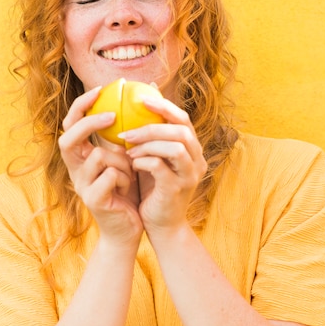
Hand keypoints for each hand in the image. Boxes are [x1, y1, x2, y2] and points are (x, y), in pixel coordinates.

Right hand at [58, 87, 142, 243]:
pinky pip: (109, 175)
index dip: (81, 106)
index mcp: (81, 158)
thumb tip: (136, 106)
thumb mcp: (126, 161)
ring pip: (98, 155)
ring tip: (131, 174)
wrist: (128, 230)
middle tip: (112, 115)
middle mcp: (75, 170)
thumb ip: (123, 140)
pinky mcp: (92, 200)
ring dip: (121, 161)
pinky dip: (124, 178)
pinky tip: (127, 190)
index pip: (71, 125)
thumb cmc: (128, 193)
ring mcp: (81, 186)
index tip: (100, 90)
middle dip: (90, 123)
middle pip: (68, 138)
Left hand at [123, 96, 206, 234]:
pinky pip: (161, 167)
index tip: (141, 99)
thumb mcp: (152, 160)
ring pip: (176, 147)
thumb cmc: (154, 190)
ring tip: (128, 147)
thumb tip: (136, 108)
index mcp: (192, 150)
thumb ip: (150, 138)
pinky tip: (132, 163)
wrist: (161, 226)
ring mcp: (190, 176)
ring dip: (148, 143)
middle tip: (127, 129)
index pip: (183, 120)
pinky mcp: (177, 190)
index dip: (164, 106)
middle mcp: (197, 161)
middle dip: (152, 125)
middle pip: (181, 130)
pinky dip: (145, 161)